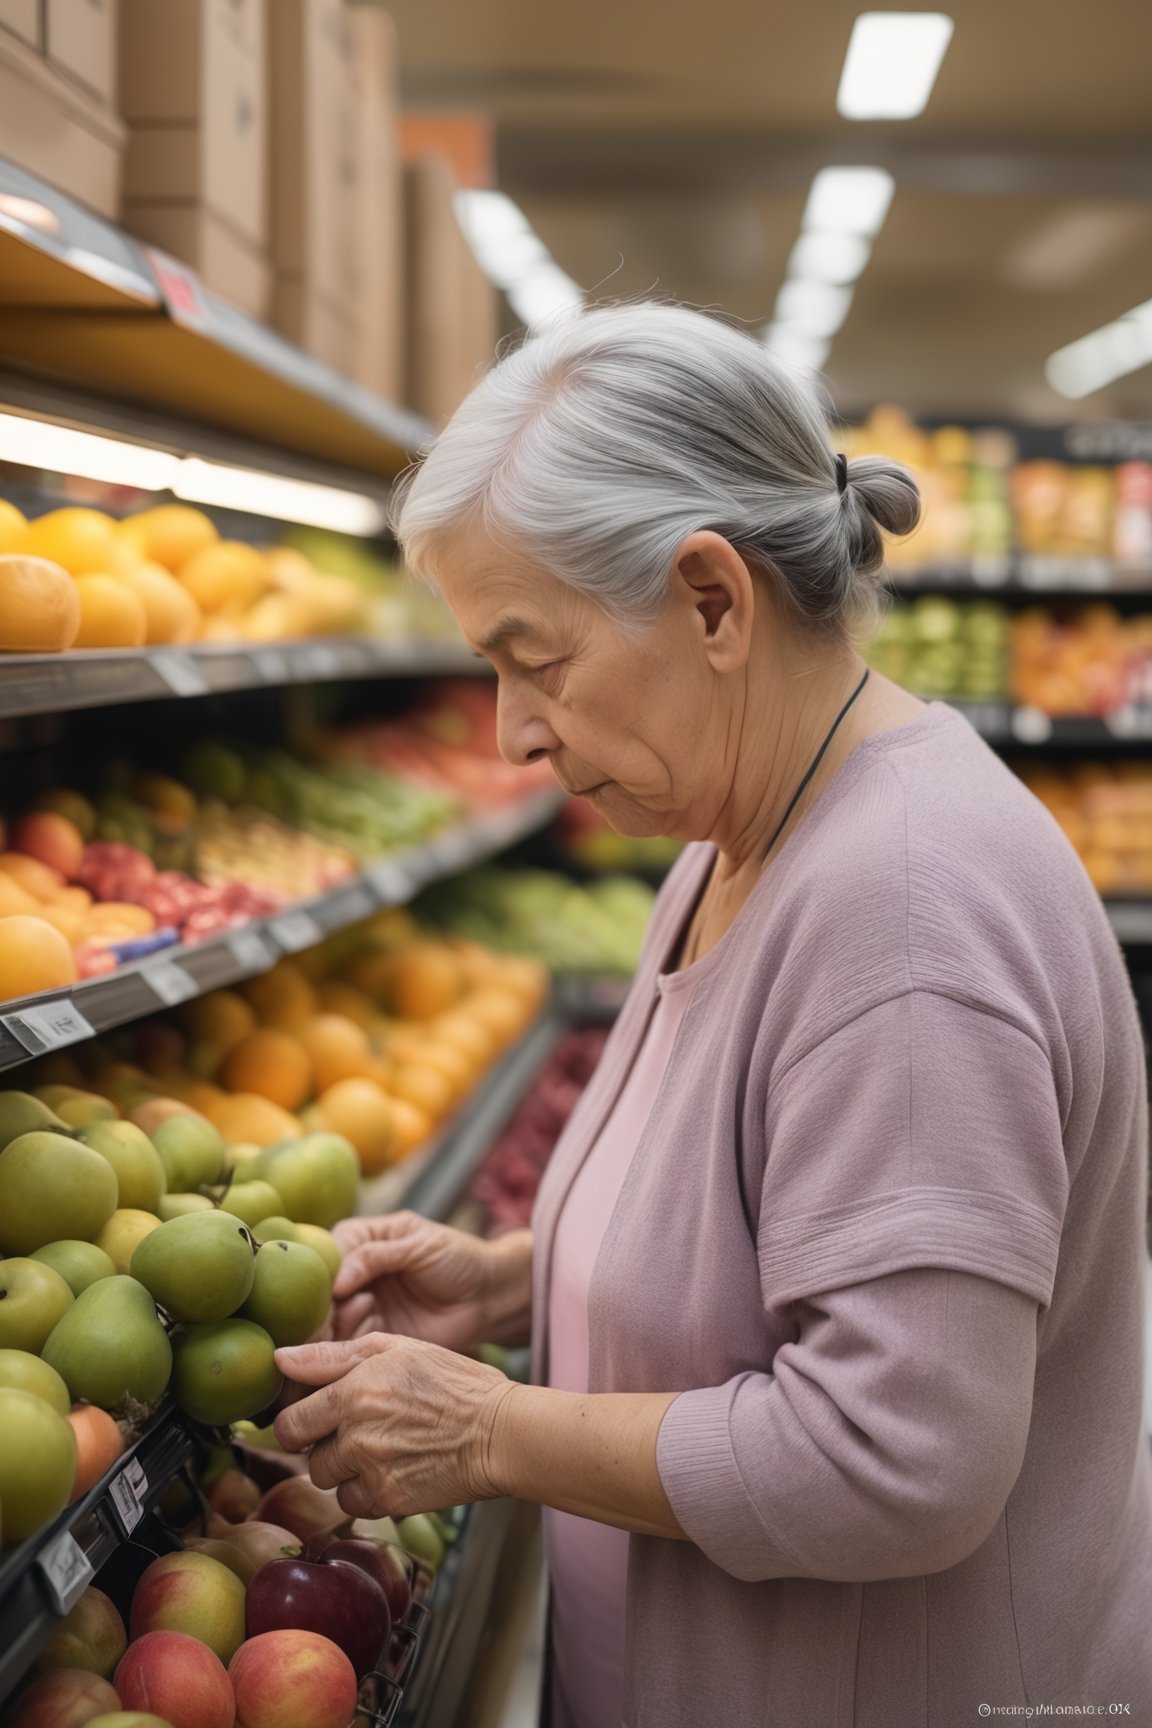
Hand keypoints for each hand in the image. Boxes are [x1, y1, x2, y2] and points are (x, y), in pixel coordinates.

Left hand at [272, 1334, 516, 1519]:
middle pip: (305, 1455)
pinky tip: (395, 1470)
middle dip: (320, 1446)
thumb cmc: (454, 1382)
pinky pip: (356, 1505)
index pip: (289, 1422)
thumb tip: (279, 1358)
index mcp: (354, 1390)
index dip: (296, 1423)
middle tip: (350, 1433)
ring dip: (345, 1471)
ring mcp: (373, 1471)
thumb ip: (333, 1355)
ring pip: (328, 1482)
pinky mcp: (390, 1501)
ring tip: (381, 1449)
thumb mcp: (398, 1349)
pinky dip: (368, 1492)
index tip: (311, 1421)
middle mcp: (356, 1433)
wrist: (502, 1432)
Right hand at [329, 1212, 500, 1352]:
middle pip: (321, 1296)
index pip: (326, 1259)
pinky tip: (361, 1344)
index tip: (326, 1296)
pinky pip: (347, 1347)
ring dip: (333, 1331)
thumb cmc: (458, 1258)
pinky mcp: (372, 1337)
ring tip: (357, 1321)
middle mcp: (353, 1274)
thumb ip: (377, 1256)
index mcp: (359, 1240)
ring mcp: (360, 1307)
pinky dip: (348, 1350)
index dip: (320, 1278)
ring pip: (329, 1324)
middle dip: (320, 1312)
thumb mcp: (419, 1245)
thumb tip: (337, 1280)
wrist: (488, 1297)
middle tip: (325, 1327)